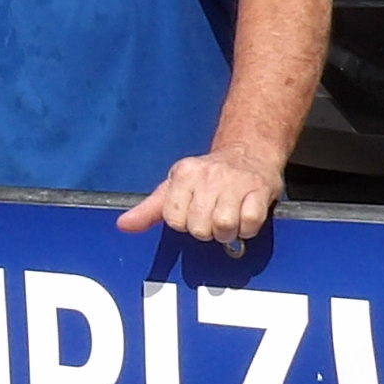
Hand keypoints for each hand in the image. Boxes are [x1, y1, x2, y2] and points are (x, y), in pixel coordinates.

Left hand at [119, 148, 286, 245]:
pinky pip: (249, 223)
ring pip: (224, 227)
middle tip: (213, 215)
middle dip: (207, 230)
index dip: (184, 224)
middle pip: (199, 227)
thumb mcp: (175, 188)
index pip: (174, 219)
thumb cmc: (209, 176)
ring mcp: (235, 181)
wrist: (250, 152)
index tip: (193, 213)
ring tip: (229, 218)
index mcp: (183, 174)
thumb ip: (149, 210)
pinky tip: (245, 215)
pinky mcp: (260, 188)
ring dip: (227, 231)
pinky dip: (247, 228)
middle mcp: (208, 174)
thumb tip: (123, 225)